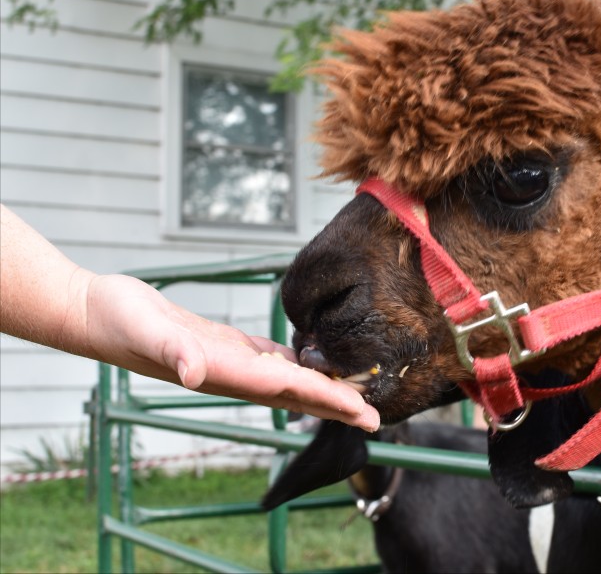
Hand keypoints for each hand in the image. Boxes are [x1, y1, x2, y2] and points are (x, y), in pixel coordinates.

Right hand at [83, 273, 379, 430]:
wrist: (93, 313)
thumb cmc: (117, 321)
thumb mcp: (144, 330)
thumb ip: (171, 350)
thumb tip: (194, 372)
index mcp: (224, 371)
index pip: (289, 389)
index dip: (328, 400)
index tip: (364, 413)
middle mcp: (231, 371)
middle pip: (295, 392)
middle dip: (336, 406)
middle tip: (375, 419)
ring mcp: (226, 359)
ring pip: (285, 377)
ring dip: (319, 387)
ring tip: (352, 394)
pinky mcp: (219, 342)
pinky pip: (265, 356)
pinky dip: (292, 362)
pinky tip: (307, 360)